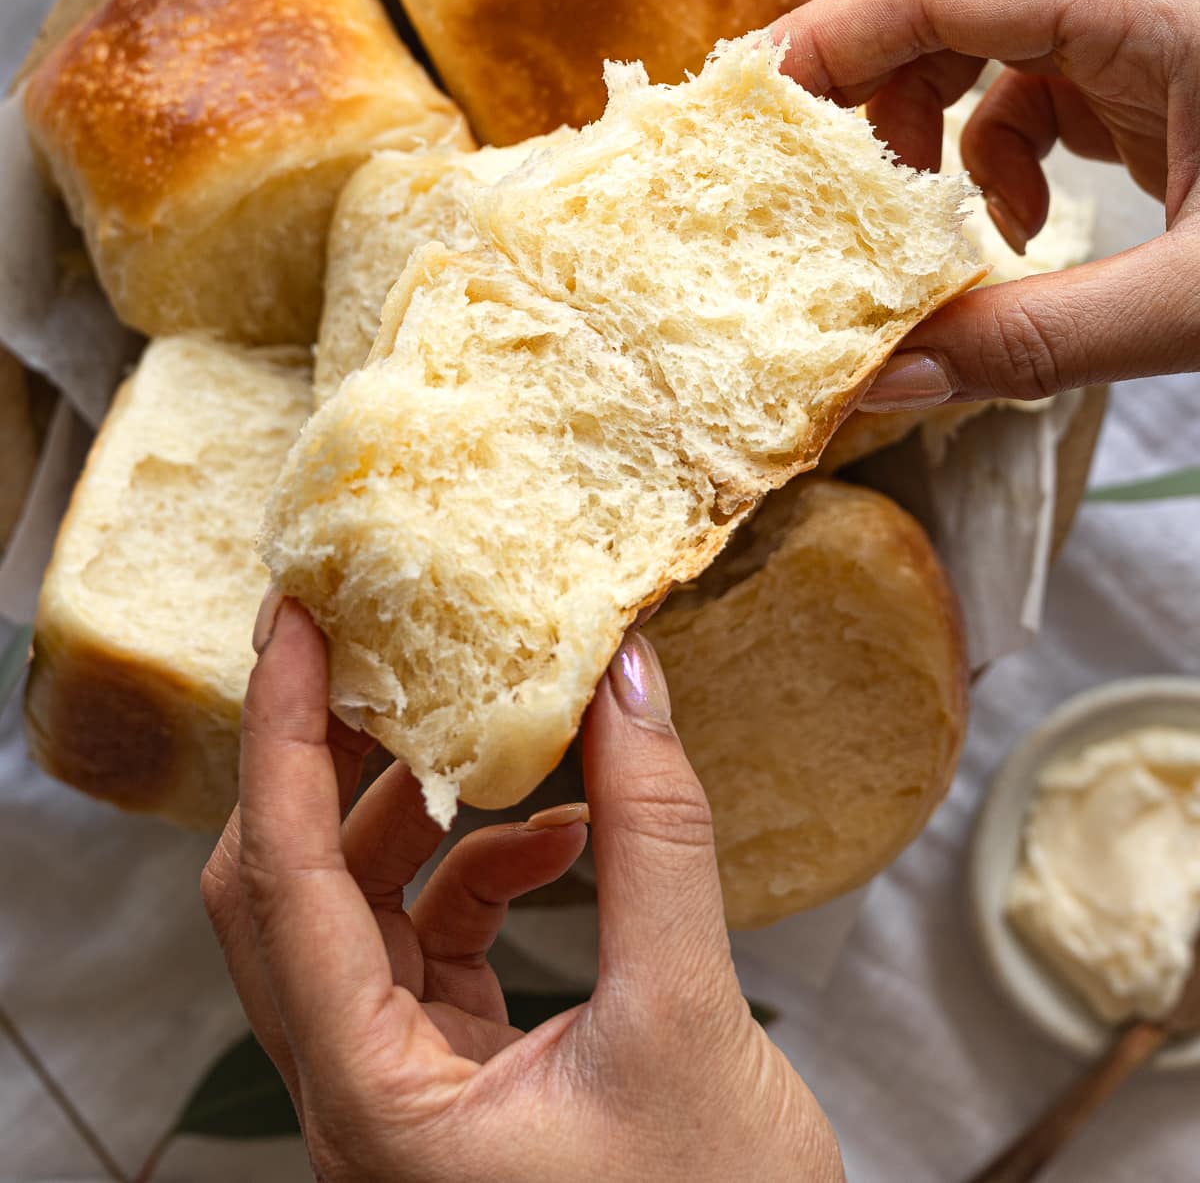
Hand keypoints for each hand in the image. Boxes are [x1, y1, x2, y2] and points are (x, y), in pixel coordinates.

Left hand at [201, 599, 843, 1182]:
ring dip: (418, 812)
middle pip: (288, 889)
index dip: (279, 730)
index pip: (283, 876)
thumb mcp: (691, 1022)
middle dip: (329, 759)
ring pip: (356, 913)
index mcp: (375, 1103)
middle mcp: (358, 1099)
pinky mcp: (450, 1083)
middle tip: (374, 649)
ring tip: (493, 731)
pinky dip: (483, 875)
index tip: (295, 620)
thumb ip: (659, 839)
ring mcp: (399, 1094)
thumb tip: (630, 681)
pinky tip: (563, 839)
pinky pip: (429, 947)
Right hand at [771, 0, 1199, 405]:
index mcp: (1152, 13)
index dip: (825, 37)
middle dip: (858, 92)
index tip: (746, 115)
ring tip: (925, 228)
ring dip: (924, 137)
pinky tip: (1017, 228)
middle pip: (938, 0)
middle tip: (803, 184)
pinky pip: (1023, 94)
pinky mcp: (1139, 77)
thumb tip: (883, 381)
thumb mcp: (1194, 303)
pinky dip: (989, 162)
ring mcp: (1134, 34)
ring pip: (973, 46)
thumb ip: (1042, 341)